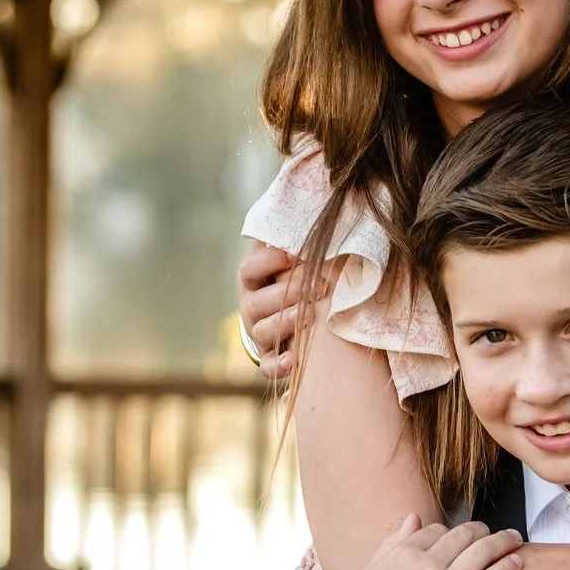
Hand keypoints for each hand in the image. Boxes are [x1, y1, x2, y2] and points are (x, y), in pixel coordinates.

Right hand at [238, 243, 312, 379]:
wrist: (290, 323)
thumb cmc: (293, 282)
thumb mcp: (290, 261)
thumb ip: (291, 239)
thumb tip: (302, 204)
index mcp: (254, 281)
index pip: (250, 269)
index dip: (268, 261)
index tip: (293, 253)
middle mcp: (251, 307)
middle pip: (259, 301)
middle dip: (288, 292)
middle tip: (320, 285)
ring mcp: (258, 334)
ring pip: (263, 331)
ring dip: (285, 323)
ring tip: (308, 317)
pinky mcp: (269, 358)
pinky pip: (268, 366)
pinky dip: (279, 365)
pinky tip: (295, 359)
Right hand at [342, 517, 523, 569]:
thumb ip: (392, 544)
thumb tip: (414, 517)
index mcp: (403, 553)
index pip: (439, 529)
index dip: (454, 532)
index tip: (465, 538)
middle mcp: (424, 565)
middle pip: (465, 535)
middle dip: (484, 531)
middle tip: (497, 534)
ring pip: (482, 552)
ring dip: (503, 542)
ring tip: (515, 540)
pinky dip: (506, 568)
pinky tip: (517, 563)